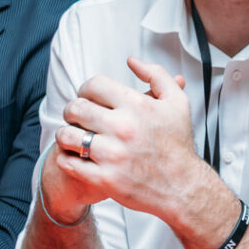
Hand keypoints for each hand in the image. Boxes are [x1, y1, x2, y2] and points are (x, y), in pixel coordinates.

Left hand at [56, 58, 222, 242]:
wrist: (183, 187)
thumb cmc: (178, 145)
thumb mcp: (177, 102)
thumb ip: (156, 75)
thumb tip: (132, 61)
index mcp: (137, 106)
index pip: (93, 85)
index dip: (86, 89)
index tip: (87, 98)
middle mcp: (123, 128)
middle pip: (75, 108)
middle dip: (72, 111)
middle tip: (77, 117)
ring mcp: (112, 155)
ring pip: (67, 135)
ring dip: (65, 134)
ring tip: (72, 137)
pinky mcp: (104, 179)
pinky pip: (68, 163)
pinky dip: (65, 158)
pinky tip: (74, 157)